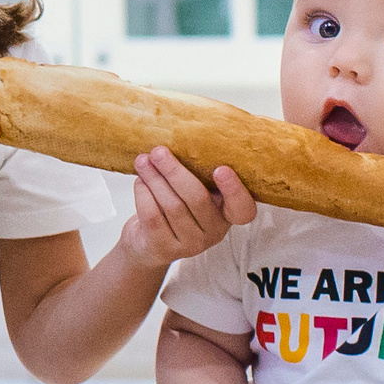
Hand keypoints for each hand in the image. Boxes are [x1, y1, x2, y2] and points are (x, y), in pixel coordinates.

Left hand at [120, 149, 255, 267]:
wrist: (149, 244)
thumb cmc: (175, 207)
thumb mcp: (194, 193)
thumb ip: (198, 174)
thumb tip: (186, 135)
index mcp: (226, 214)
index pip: (243, 209)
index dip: (234, 190)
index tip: (221, 169)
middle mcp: (213, 232)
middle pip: (196, 198)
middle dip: (174, 171)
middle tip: (159, 151)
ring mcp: (190, 244)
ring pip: (172, 206)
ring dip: (154, 179)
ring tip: (142, 160)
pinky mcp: (165, 248)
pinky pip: (152, 216)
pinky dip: (143, 193)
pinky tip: (140, 181)